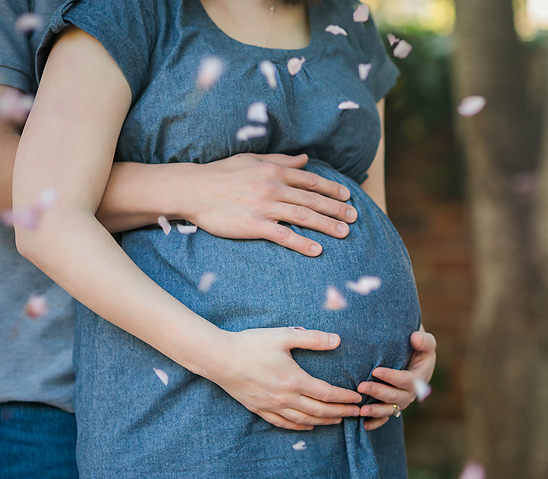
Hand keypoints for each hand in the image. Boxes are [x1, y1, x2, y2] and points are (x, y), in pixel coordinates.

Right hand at [180, 153, 356, 255]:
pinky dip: (302, 243)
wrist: (193, 189)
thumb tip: (305, 159)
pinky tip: (317, 250)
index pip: (311, 180)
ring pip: (303, 216)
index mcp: (274, 170)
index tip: (347, 196)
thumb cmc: (222, 173)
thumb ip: (281, 160)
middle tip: (354, 218)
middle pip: (313, 199)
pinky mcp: (254, 226)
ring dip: (327, 226)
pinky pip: (283, 236)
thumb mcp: (253, 160)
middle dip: (336, 209)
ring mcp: (264, 207)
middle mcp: (273, 187)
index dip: (332, 189)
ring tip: (344, 233)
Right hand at [209, 327, 362, 430]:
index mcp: (294, 380)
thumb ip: (312, 338)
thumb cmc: (251, 344)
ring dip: (323, 422)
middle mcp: (284, 398)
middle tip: (355, 414)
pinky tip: (307, 426)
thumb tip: (337, 340)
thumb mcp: (284, 336)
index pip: (327, 394)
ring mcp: (270, 406)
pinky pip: (283, 423)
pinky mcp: (258, 408)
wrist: (219, 358)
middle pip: (319, 411)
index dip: (344, 398)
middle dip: (340, 413)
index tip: (357, 399)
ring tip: (337, 421)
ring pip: (303, 420)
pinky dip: (299, 426)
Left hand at [357, 327, 437, 430]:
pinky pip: (385, 418)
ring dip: (376, 411)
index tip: (376, 371)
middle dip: (379, 392)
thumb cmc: (418, 348)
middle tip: (361, 387)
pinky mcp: (392, 406)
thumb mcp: (426, 343)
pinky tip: (363, 424)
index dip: (392, 377)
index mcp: (419, 378)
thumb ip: (424, 341)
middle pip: (395, 396)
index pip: (406, 380)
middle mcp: (410, 393)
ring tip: (361, 410)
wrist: (414, 358)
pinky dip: (375, 422)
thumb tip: (415, 338)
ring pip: (389, 410)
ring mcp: (401, 402)